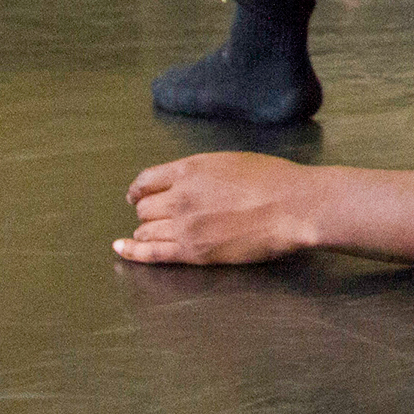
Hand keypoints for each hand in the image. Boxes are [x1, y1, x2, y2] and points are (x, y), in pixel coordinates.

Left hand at [117, 152, 319, 264]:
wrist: (293, 207)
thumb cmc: (274, 180)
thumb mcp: (232, 161)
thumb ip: (202, 172)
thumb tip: (189, 183)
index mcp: (190, 170)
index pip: (148, 180)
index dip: (139, 189)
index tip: (137, 195)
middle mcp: (180, 196)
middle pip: (145, 208)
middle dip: (149, 211)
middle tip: (160, 216)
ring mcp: (184, 225)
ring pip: (146, 230)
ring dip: (147, 230)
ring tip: (152, 233)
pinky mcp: (192, 251)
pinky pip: (152, 253)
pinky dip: (132, 252)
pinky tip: (120, 249)